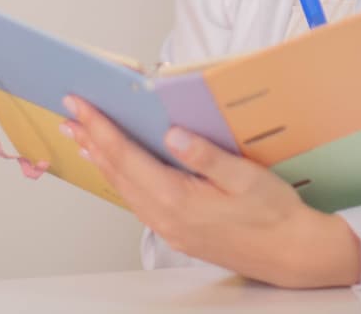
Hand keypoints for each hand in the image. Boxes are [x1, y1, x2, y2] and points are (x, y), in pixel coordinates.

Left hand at [62, 96, 360, 288]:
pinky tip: (118, 168)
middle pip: (117, 172)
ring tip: (83, 137)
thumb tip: (173, 135)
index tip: (81, 106)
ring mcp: (169, 228)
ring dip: (101, 160)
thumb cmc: (273, 214)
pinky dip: (120, 178)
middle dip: (91, 140)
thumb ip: (207, 157)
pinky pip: (137, 200)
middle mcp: (166, 217)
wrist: (290, 253)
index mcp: (179, 199)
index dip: (101, 128)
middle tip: (70, 115)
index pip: (127, 156)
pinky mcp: (176, 231)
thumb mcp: (246, 178)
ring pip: (123, 188)